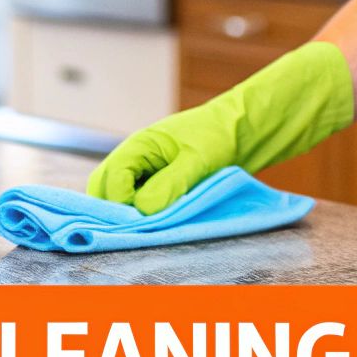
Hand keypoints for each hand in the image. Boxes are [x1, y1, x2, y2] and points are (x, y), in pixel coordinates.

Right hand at [86, 40, 353, 212]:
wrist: (249, 128)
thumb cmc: (222, 133)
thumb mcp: (197, 159)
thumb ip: (169, 185)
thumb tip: (145, 211)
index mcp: (139, 146)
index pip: (109, 181)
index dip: (119, 204)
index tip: (140, 221)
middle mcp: (138, 159)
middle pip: (107, 191)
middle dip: (118, 211)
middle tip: (143, 228)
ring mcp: (149, 171)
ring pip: (123, 199)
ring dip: (134, 214)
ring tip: (156, 225)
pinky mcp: (163, 182)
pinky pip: (144, 201)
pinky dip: (149, 213)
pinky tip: (166, 221)